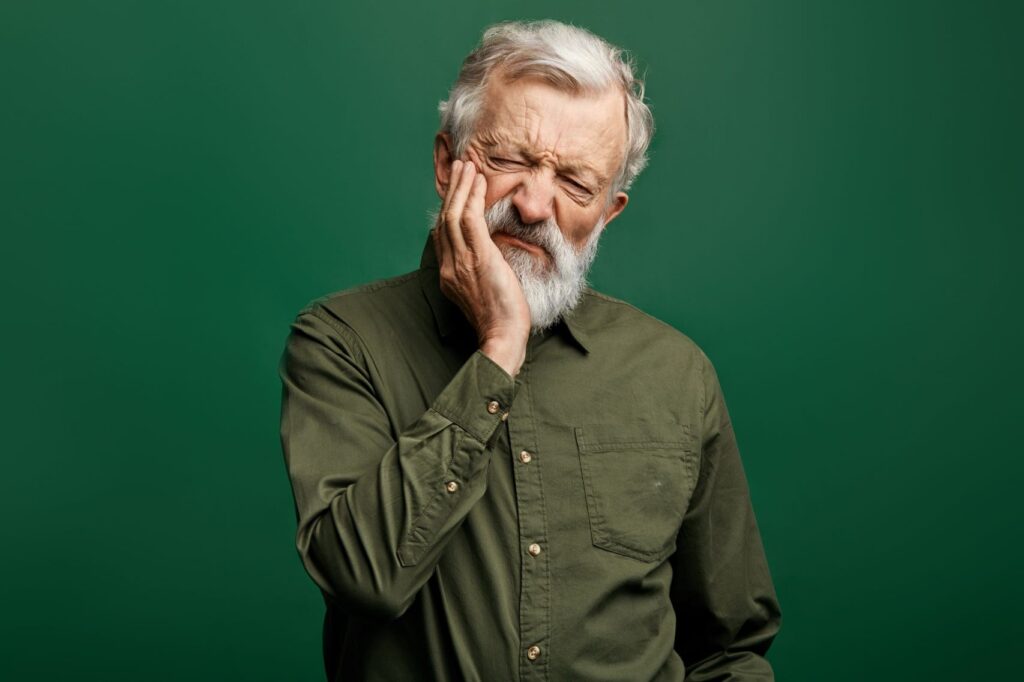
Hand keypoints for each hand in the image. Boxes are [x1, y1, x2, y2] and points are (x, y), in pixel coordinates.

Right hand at [433, 160, 530, 375]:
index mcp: (449, 276)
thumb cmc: (502, 322)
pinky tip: (478, 180)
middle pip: (444, 219)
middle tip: (460, 168)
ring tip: (467, 166)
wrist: (502, 337)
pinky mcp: (478, 257)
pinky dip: (471, 196)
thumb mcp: (485, 294)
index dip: (448, 209)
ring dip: (461, 186)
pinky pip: (469, 219)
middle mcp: (450, 266)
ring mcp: (461, 261)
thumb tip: (491, 261)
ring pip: (453, 214)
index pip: (443, 235)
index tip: (457, 192)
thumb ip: (481, 274)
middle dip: (452, 191)